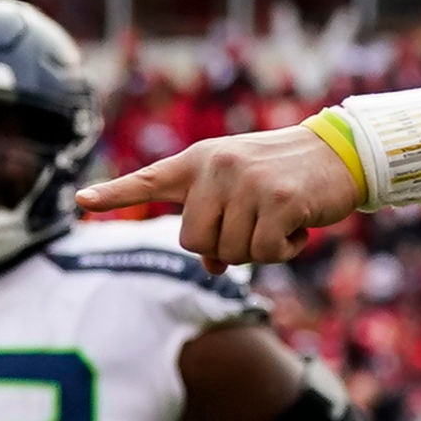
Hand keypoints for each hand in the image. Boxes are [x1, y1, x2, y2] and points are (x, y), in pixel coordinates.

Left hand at [77, 127, 359, 269]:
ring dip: (260, 249)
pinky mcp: (278, 201)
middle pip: (194, 242)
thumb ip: (216, 221)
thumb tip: (210, 266)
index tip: (80, 201)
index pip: (148, 180)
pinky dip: (285, 251)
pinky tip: (299, 227)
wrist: (340, 154)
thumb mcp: (243, 192)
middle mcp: (216, 167)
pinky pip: (265, 254)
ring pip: (231, 253)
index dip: (113, 195)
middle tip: (255, 226)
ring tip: (281, 220)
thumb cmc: (285, 177)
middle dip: (224, 248)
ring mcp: (246, 182)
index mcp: (200, 161)